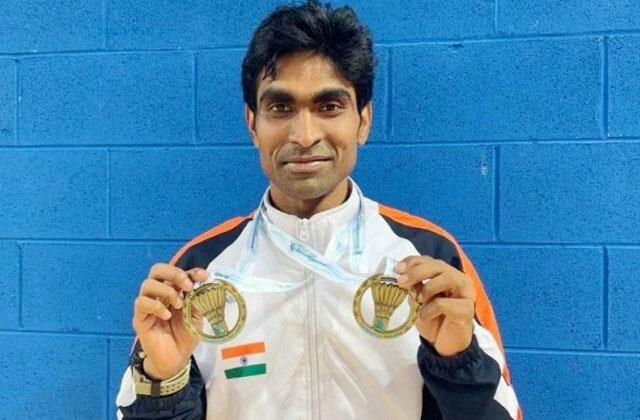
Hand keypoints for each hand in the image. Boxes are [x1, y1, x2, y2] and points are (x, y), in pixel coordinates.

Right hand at [133, 263, 208, 378]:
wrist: (176, 358)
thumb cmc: (186, 335)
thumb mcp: (197, 315)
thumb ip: (198, 299)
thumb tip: (204, 284)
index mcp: (175, 290)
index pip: (179, 272)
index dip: (191, 271)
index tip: (204, 276)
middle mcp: (159, 293)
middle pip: (157, 270)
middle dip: (173, 273)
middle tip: (187, 285)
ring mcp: (148, 304)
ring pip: (147, 284)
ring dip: (166, 291)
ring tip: (178, 304)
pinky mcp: (140, 318)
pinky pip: (141, 303)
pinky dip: (155, 306)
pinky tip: (166, 315)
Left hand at [395, 256, 474, 356]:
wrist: (444, 344)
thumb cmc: (433, 319)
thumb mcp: (418, 300)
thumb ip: (414, 287)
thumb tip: (400, 276)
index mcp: (446, 274)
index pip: (429, 261)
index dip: (413, 262)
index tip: (397, 269)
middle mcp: (458, 280)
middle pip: (438, 266)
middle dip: (417, 272)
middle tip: (402, 282)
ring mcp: (465, 293)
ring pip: (447, 278)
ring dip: (428, 288)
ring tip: (419, 301)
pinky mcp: (466, 310)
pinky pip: (445, 303)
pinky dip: (431, 309)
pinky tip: (426, 316)